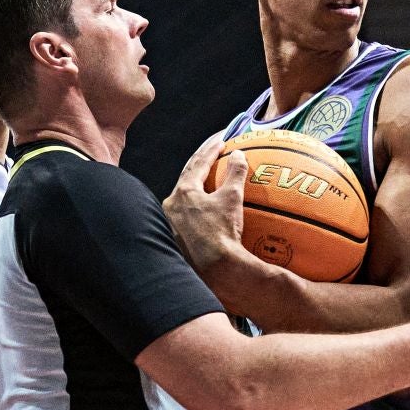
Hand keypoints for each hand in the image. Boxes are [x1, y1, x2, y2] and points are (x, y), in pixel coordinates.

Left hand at [163, 133, 248, 276]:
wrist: (215, 269)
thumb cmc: (222, 232)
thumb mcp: (232, 198)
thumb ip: (235, 173)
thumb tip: (238, 155)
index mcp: (183, 192)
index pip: (197, 163)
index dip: (211, 149)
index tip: (222, 140)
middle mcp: (171, 205)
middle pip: (187, 177)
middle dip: (200, 163)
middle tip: (213, 153)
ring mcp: (171, 223)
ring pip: (184, 197)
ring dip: (197, 185)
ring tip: (209, 179)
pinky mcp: (176, 238)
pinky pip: (187, 215)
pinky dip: (198, 206)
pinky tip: (207, 209)